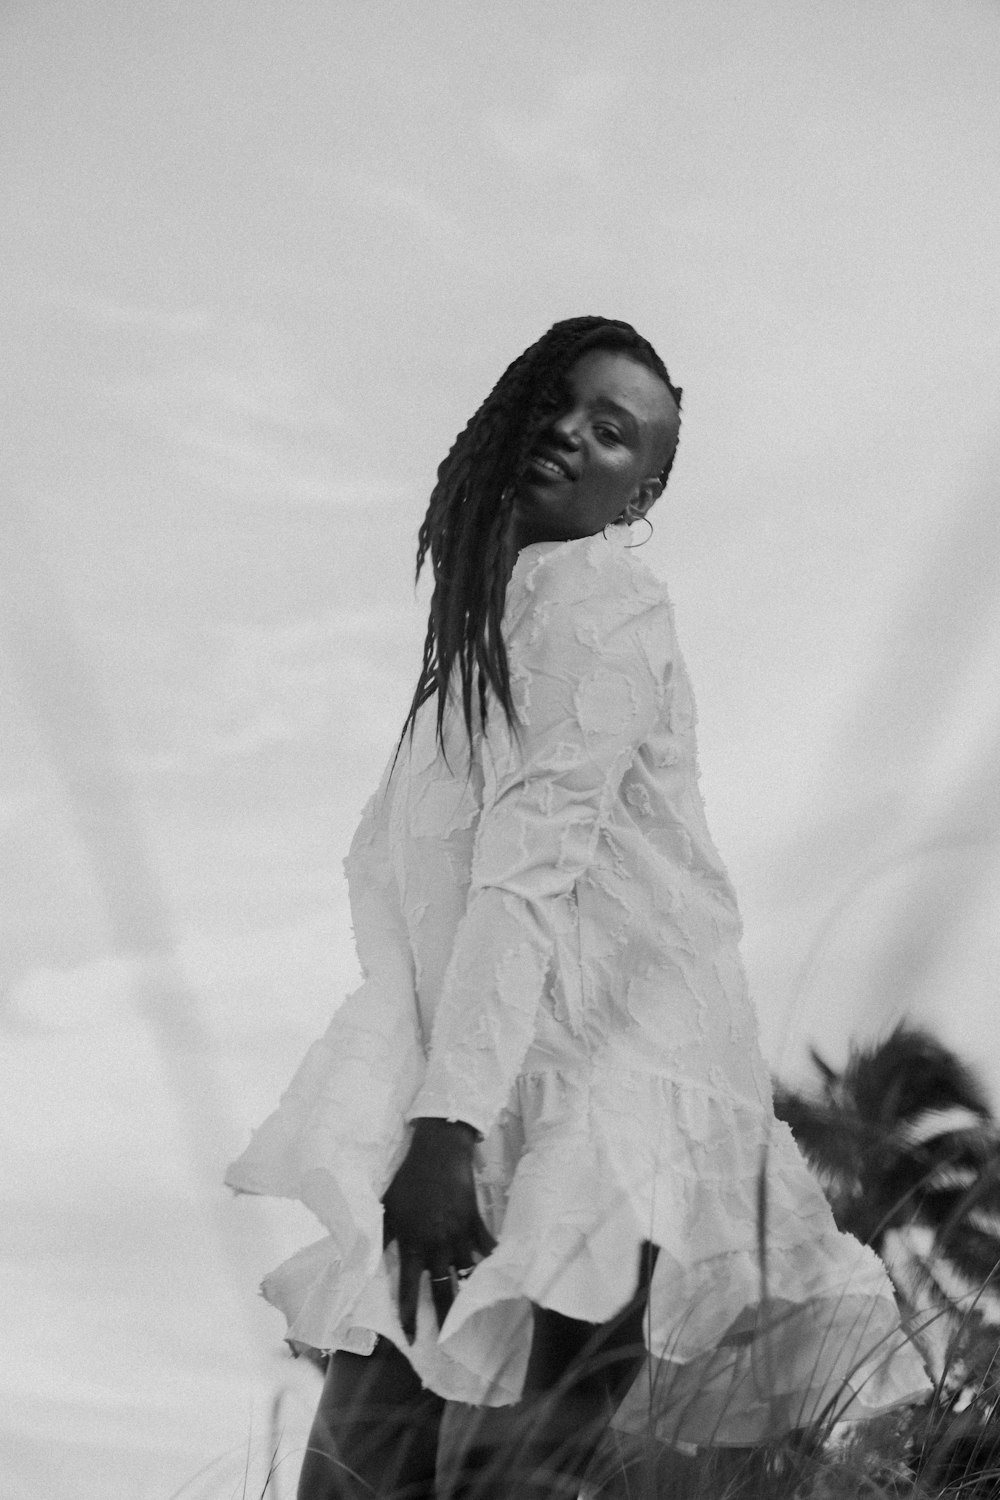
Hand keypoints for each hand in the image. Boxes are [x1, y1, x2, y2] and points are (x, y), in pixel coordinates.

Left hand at [382, 1117, 495, 1341]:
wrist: (438, 1152)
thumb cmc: (408, 1180)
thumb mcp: (386, 1208)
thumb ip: (378, 1237)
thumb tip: (361, 1260)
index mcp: (412, 1243)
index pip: (407, 1290)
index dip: (409, 1317)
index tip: (413, 1339)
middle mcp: (437, 1245)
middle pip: (441, 1289)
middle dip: (444, 1316)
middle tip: (447, 1340)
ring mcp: (459, 1234)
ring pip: (466, 1274)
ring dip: (469, 1295)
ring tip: (473, 1317)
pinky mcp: (475, 1222)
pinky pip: (485, 1249)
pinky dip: (490, 1263)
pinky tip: (495, 1277)